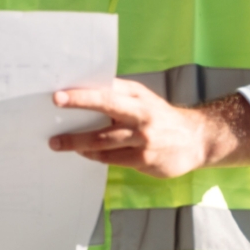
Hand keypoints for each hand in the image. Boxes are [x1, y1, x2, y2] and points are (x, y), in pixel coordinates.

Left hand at [49, 80, 249, 177]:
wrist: (196, 139)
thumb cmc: (160, 115)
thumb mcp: (142, 97)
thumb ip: (117, 91)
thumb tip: (84, 86)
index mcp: (138, 102)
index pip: (105, 97)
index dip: (81, 98)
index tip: (57, 98)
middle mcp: (142, 122)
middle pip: (103, 127)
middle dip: (74, 134)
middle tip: (53, 137)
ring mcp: (144, 144)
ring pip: (105, 147)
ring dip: (80, 147)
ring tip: (59, 145)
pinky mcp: (145, 162)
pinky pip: (113, 160)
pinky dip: (96, 156)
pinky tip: (85, 153)